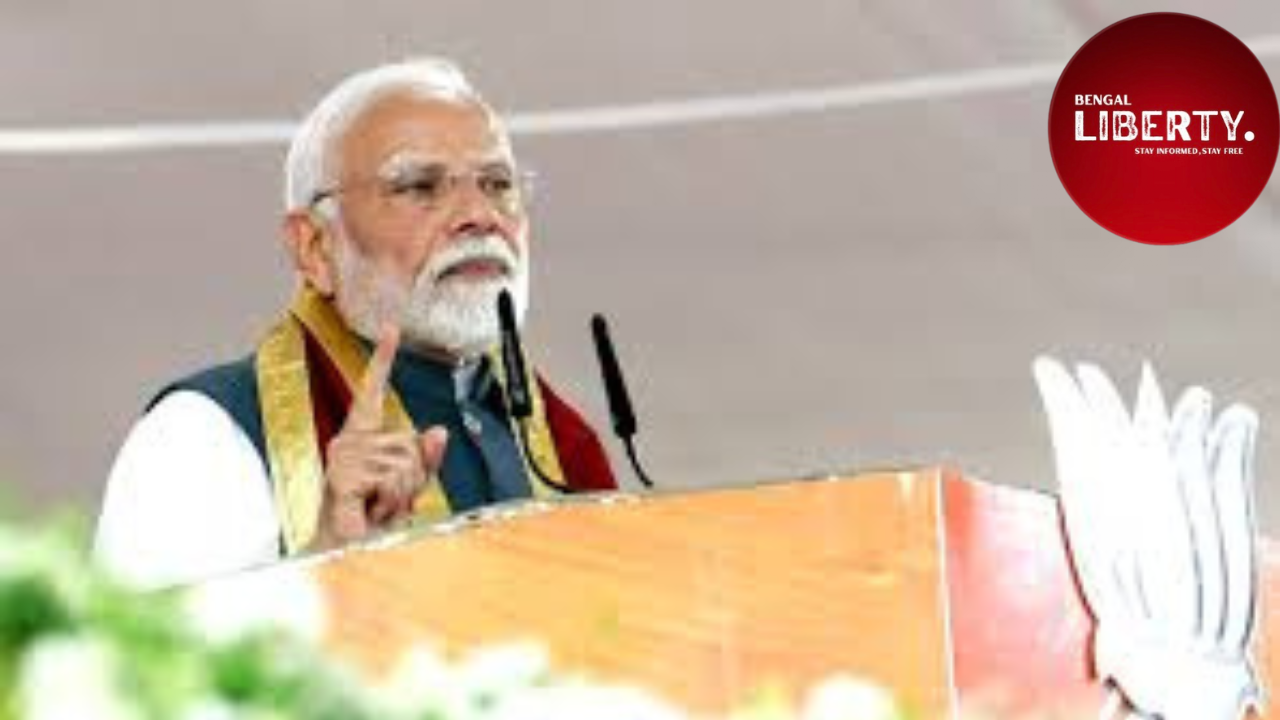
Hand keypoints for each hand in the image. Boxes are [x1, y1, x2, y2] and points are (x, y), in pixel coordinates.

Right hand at [309, 324, 448, 550]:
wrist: (341, 552)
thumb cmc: (369, 519)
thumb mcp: (404, 486)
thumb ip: (424, 459)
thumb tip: (437, 431)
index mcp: (360, 437)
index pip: (371, 392)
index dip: (382, 360)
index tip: (391, 329)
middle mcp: (348, 442)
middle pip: (410, 445)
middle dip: (412, 479)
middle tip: (386, 500)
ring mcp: (344, 460)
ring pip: (406, 467)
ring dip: (401, 496)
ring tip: (376, 509)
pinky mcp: (343, 480)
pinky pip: (391, 482)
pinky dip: (389, 505)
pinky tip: (369, 514)